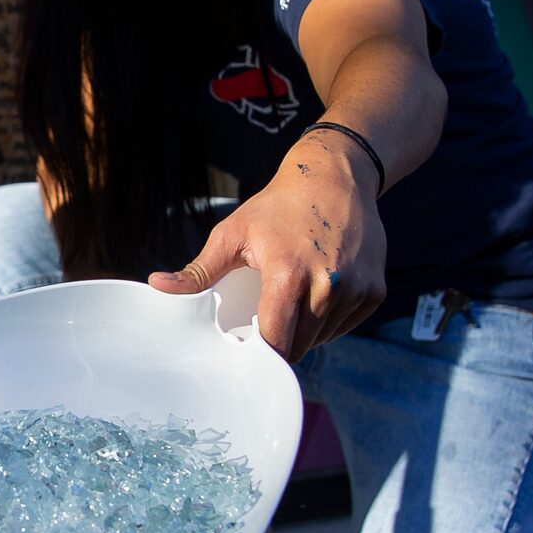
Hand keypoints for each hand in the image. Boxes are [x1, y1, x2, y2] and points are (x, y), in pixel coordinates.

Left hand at [148, 129, 386, 357]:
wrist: (335, 176)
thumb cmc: (278, 206)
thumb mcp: (233, 233)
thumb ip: (199, 270)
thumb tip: (157, 286)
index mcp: (288, 274)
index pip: (275, 342)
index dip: (259, 356)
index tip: (246, 355)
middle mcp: (328, 286)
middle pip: (298, 345)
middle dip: (280, 341)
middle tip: (266, 320)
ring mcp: (356, 289)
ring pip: (322, 338)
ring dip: (305, 331)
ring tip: (293, 297)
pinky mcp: (375, 291)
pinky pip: (345, 325)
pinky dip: (330, 320)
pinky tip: (319, 291)